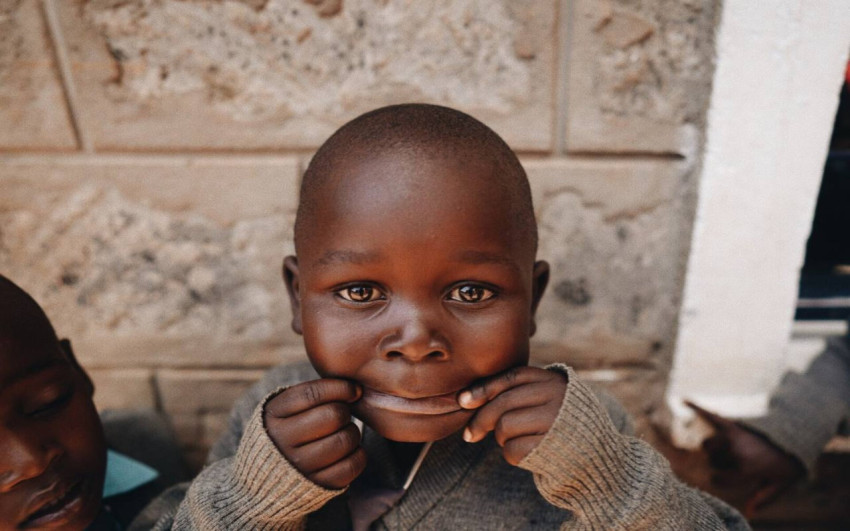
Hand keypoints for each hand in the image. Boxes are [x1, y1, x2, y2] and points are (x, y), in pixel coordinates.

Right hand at [263, 378, 366, 488]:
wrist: (268, 474)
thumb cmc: (290, 428)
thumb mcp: (288, 408)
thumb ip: (314, 395)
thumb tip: (356, 391)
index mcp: (274, 415)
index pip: (312, 394)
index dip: (340, 388)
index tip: (355, 390)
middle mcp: (283, 441)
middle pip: (332, 415)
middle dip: (345, 412)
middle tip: (342, 415)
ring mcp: (299, 466)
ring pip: (344, 440)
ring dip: (352, 433)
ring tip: (343, 433)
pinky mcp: (317, 485)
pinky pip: (351, 465)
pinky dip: (358, 455)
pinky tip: (349, 451)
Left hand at [459, 366, 566, 464]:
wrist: (593, 455)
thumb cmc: (557, 422)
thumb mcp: (543, 398)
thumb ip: (514, 392)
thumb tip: (464, 400)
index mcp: (553, 380)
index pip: (511, 377)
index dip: (484, 388)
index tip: (463, 400)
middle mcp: (556, 397)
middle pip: (502, 404)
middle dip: (480, 420)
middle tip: (470, 435)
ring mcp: (554, 421)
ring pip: (504, 427)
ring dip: (501, 438)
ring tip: (516, 439)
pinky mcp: (550, 446)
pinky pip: (513, 449)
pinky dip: (512, 454)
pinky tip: (526, 452)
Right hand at [685, 401, 804, 514]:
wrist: (796, 437)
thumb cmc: (786, 464)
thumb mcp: (779, 484)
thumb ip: (763, 498)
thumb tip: (750, 514)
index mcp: (746, 469)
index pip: (719, 479)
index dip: (721, 479)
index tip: (726, 477)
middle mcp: (736, 452)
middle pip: (711, 461)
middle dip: (718, 462)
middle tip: (734, 460)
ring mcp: (734, 437)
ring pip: (708, 444)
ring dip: (713, 447)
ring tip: (727, 447)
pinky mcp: (733, 424)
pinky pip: (711, 415)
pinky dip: (696, 406)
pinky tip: (683, 400)